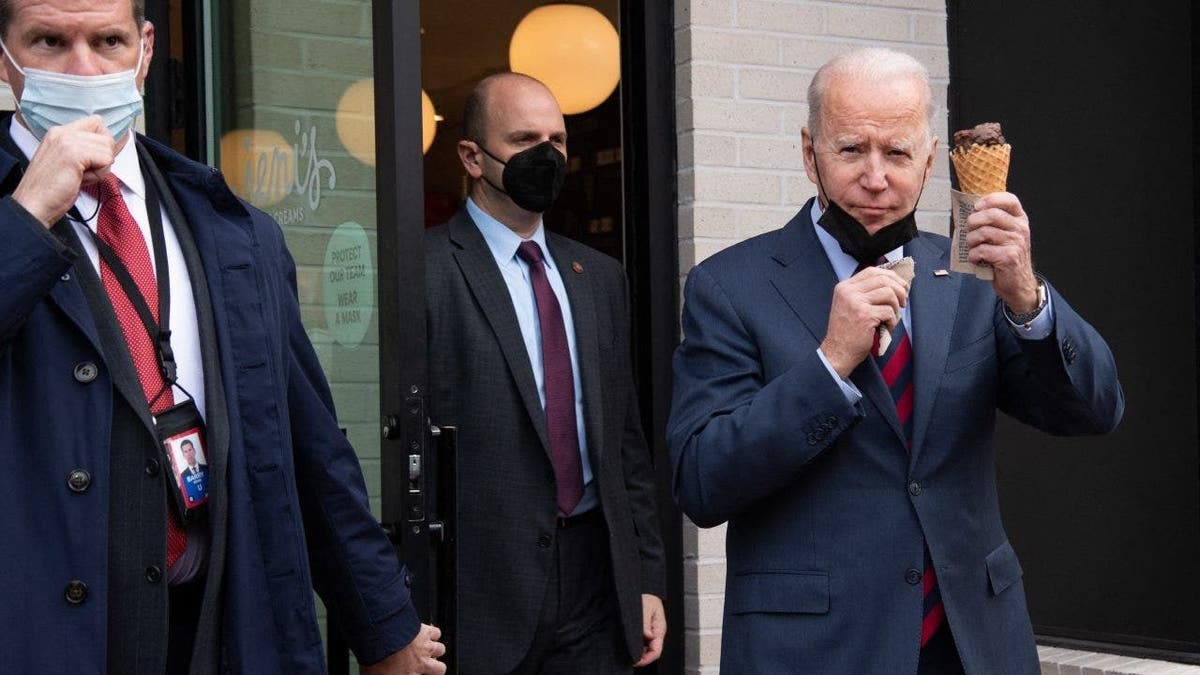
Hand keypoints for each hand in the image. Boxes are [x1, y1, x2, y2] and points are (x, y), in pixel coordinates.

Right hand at [12, 115, 115, 227]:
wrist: (34, 204)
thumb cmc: (52, 189)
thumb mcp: (70, 162)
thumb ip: (88, 149)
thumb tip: (117, 144)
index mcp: (60, 132)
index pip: (97, 122)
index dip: (103, 142)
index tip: (95, 159)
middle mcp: (62, 132)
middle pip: (106, 136)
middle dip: (103, 158)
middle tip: (84, 172)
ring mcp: (67, 141)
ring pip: (108, 149)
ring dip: (100, 169)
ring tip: (80, 177)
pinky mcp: (73, 153)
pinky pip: (106, 159)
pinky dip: (99, 174)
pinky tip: (81, 180)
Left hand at [362, 624, 445, 674]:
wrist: (381, 637)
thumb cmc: (377, 659)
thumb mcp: (373, 674)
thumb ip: (377, 674)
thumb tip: (374, 673)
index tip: (418, 672)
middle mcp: (421, 663)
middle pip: (440, 669)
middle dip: (435, 668)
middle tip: (427, 666)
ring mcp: (425, 648)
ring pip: (440, 650)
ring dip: (435, 649)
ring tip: (428, 648)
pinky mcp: (425, 632)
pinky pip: (436, 633)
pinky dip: (433, 633)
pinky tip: (427, 633)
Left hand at [634, 594, 665, 666]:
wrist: (645, 588)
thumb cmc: (646, 596)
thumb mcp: (645, 608)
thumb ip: (645, 623)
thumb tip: (649, 636)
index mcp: (659, 629)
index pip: (656, 651)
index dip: (646, 659)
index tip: (635, 661)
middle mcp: (656, 633)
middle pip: (651, 652)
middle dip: (641, 658)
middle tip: (629, 659)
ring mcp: (651, 632)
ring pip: (646, 648)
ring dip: (638, 652)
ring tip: (627, 653)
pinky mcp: (645, 630)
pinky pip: (642, 642)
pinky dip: (636, 646)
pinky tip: (629, 645)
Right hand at [819, 267, 908, 377]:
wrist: (837, 352)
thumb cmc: (846, 331)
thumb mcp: (849, 305)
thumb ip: (863, 293)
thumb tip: (891, 283)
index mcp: (844, 287)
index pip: (871, 271)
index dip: (890, 276)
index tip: (901, 285)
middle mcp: (848, 292)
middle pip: (882, 279)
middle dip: (899, 289)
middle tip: (903, 302)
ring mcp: (855, 303)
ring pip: (888, 293)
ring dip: (896, 307)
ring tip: (892, 318)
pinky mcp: (864, 315)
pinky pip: (889, 311)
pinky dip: (892, 321)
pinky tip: (887, 328)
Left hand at [964, 192, 1038, 312]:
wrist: (1018, 283)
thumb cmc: (1005, 257)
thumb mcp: (1004, 236)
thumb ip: (993, 223)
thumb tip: (969, 212)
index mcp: (1020, 219)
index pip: (1010, 199)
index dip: (991, 199)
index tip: (977, 206)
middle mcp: (1021, 229)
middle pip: (991, 214)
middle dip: (973, 221)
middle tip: (969, 230)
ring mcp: (1016, 242)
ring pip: (983, 232)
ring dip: (971, 240)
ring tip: (973, 247)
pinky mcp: (1008, 257)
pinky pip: (982, 250)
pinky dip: (973, 255)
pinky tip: (976, 258)